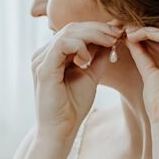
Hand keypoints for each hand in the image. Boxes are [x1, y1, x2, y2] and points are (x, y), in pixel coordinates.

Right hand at [31, 21, 121, 143]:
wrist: (61, 130)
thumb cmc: (73, 107)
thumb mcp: (90, 75)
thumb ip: (97, 57)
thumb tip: (111, 38)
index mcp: (53, 54)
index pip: (74, 30)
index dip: (97, 28)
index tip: (118, 33)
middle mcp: (43, 54)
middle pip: (71, 28)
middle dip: (98, 28)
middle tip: (118, 33)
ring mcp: (41, 60)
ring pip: (67, 33)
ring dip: (92, 35)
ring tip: (109, 42)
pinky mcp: (43, 69)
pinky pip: (62, 46)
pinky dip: (79, 47)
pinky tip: (88, 60)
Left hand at [124, 25, 158, 128]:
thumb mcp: (154, 76)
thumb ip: (146, 57)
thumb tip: (133, 40)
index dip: (156, 35)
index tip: (135, 35)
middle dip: (152, 29)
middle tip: (129, 29)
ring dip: (146, 29)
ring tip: (127, 32)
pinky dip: (146, 32)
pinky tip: (131, 36)